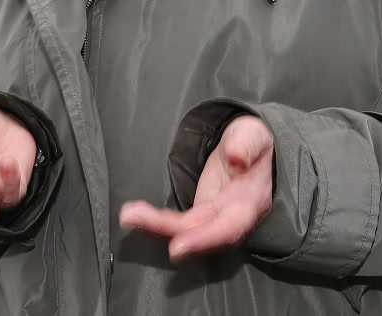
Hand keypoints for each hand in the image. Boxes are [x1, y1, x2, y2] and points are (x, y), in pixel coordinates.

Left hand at [119, 114, 273, 261]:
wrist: (252, 148)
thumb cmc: (253, 141)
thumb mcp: (253, 134)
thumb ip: (246, 144)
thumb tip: (237, 158)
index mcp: (250, 200)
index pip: (229, 226)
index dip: (204, 238)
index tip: (177, 246)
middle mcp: (232, 214)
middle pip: (200, 231)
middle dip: (165, 230)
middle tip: (131, 217)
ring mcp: (215, 213)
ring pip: (186, 229)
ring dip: (155, 226)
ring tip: (128, 216)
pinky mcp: (201, 210)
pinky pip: (180, 222)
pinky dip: (157, 222)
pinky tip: (136, 216)